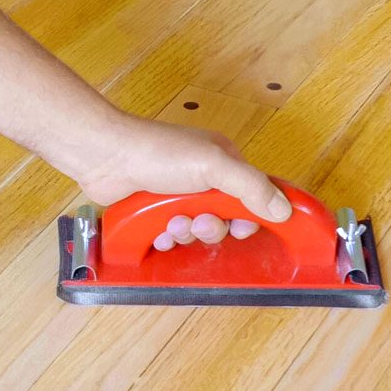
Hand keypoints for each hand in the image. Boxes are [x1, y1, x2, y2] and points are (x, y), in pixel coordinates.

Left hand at [72, 116, 291, 248]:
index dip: (249, 216)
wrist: (106, 158)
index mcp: (222, 162)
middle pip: (224, 218)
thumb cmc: (158, 153)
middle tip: (197, 223)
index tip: (241, 227)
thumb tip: (284, 209)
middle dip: (212, 227)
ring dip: (186, 233)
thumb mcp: (213, 166)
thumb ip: (251, 187)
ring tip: (171, 223)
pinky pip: (172, 236)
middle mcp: (202, 178)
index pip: (251, 196)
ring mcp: (176, 194)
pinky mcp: (154, 211)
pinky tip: (157, 231)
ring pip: (197, 230)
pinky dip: (166, 237)